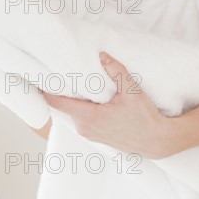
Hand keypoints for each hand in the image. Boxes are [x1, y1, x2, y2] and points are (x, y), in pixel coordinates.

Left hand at [42, 52, 171, 158]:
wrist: (157, 142)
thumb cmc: (145, 118)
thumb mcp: (133, 91)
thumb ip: (117, 71)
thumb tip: (103, 56)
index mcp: (89, 117)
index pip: (56, 102)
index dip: (46, 88)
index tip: (41, 75)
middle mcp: (84, 127)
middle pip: (63, 105)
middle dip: (61, 89)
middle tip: (58, 71)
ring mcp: (89, 133)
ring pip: (72, 111)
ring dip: (72, 98)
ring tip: (74, 81)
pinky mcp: (94, 135)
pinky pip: (80, 117)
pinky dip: (80, 106)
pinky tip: (88, 96)